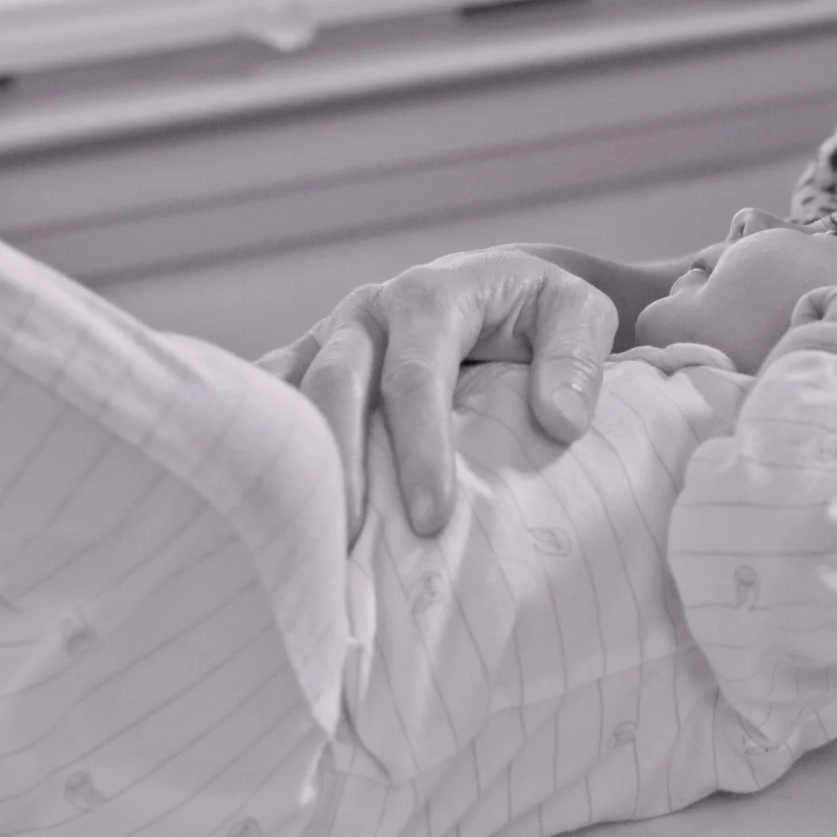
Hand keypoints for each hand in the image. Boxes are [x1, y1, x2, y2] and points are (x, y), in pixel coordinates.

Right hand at [256, 251, 617, 542]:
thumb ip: (576, 357)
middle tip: (350, 547)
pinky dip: (259, 450)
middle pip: (337, 385)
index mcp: (431, 296)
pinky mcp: (306, 365)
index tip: (431, 519)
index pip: (415, 376)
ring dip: (290, 465)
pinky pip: (268, 404)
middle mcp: (368, 313)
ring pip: (290, 396)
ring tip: (297, 545)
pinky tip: (256, 510)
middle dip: (342, 467)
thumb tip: (560, 421)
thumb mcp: (580, 313)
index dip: (420, 447)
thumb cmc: (539, 311)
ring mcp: (328, 339)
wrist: (495, 290)